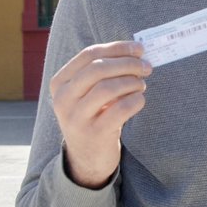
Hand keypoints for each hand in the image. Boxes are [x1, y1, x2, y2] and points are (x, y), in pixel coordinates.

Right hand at [49, 41, 151, 188]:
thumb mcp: (88, 92)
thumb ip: (105, 71)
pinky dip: (135, 100)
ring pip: (108, 88)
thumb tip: (137, 51)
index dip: (117, 48)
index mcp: (60, 83)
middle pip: (98, 69)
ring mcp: (76, 118)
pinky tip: (139, 100)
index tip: (139, 49)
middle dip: (128, 64)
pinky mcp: (94, 134)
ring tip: (141, 85)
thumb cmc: (94, 115)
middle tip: (146, 67)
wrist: (86, 157)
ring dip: (132, 82)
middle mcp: (63, 99)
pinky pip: (120, 110)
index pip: (89, 54)